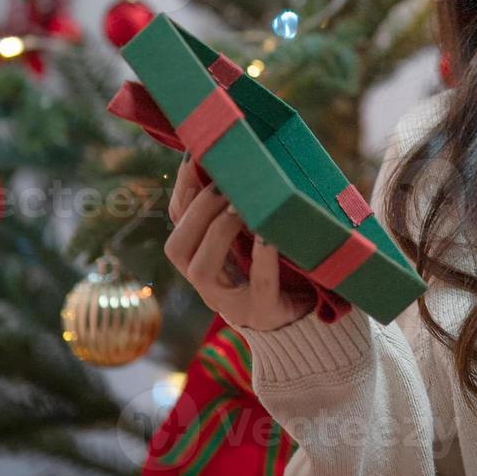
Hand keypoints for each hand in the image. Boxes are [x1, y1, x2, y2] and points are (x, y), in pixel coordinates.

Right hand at [164, 154, 314, 331]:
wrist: (301, 320)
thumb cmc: (275, 267)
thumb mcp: (250, 236)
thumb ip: (238, 206)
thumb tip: (237, 156)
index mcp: (199, 258)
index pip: (175, 221)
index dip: (181, 188)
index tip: (194, 155)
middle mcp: (206, 283)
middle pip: (177, 247)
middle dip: (197, 210)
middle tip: (224, 184)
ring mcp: (230, 302)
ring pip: (202, 269)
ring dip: (218, 231)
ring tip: (240, 207)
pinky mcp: (262, 312)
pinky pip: (258, 285)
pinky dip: (262, 259)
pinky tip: (269, 237)